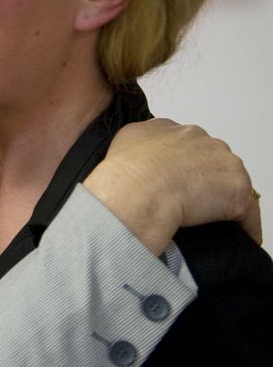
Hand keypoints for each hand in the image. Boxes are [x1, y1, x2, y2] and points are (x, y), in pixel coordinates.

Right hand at [83, 118, 260, 253]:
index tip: (174, 181)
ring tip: (207, 221)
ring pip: (229, 183)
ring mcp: (223, 162)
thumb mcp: (120, 142)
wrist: (137, 191)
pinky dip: (243, 226)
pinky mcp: (237, 191)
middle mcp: (199, 138)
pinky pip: (246, 213)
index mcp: (169, 128)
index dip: (179, 165)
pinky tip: (234, 237)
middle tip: (188, 201)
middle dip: (203, 179)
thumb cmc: (123, 174)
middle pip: (210, 160)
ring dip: (221, 200)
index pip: (183, 144)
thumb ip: (137, 143)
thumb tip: (140, 157)